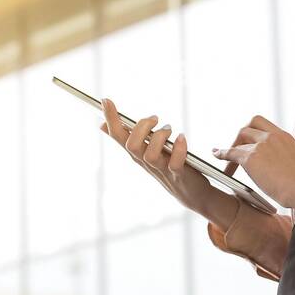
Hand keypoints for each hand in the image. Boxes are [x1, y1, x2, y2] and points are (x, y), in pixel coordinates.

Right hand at [99, 97, 220, 217]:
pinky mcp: (178, 175)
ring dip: (160, 137)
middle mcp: (146, 162)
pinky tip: (181, 138)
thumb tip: (102, 125)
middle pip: (131, 146)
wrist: (191, 194)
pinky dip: (178, 149)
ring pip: (150, 155)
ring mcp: (161, 169)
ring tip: (170, 129)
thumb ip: (129, 138)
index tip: (106, 101)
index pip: (118, 136)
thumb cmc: (167, 167)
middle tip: (155, 118)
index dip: (111, 119)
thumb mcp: (145, 151)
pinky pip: (174, 164)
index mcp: (137, 153)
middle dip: (141, 127)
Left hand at [210, 115, 294, 212]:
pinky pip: (230, 152)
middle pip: (249, 126)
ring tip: (227, 161)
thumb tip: (273, 163)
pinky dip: (222, 153)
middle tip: (236, 148)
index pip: (262, 124)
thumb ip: (283, 155)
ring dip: (232, 148)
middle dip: (240, 136)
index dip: (252, 130)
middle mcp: (272, 136)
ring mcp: (261, 145)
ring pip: (240, 138)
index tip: (248, 139)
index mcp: (284, 136)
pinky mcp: (251, 157)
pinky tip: (217, 155)